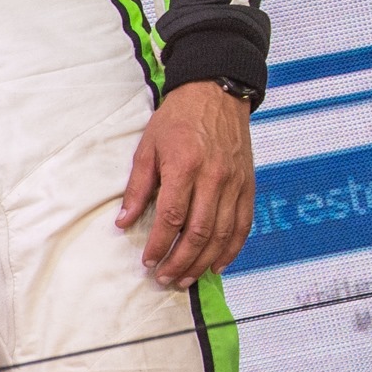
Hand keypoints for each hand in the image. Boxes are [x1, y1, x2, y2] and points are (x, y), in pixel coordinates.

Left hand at [118, 80, 255, 287]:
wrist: (218, 93)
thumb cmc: (179, 118)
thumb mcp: (148, 147)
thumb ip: (138, 187)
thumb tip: (123, 222)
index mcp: (185, 166)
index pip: (172, 216)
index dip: (159, 244)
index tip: (147, 261)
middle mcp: (214, 177)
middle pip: (199, 231)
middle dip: (180, 261)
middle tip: (164, 278)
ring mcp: (235, 182)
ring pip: (222, 232)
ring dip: (203, 261)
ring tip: (186, 278)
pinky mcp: (248, 184)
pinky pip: (243, 223)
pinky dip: (232, 248)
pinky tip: (218, 264)